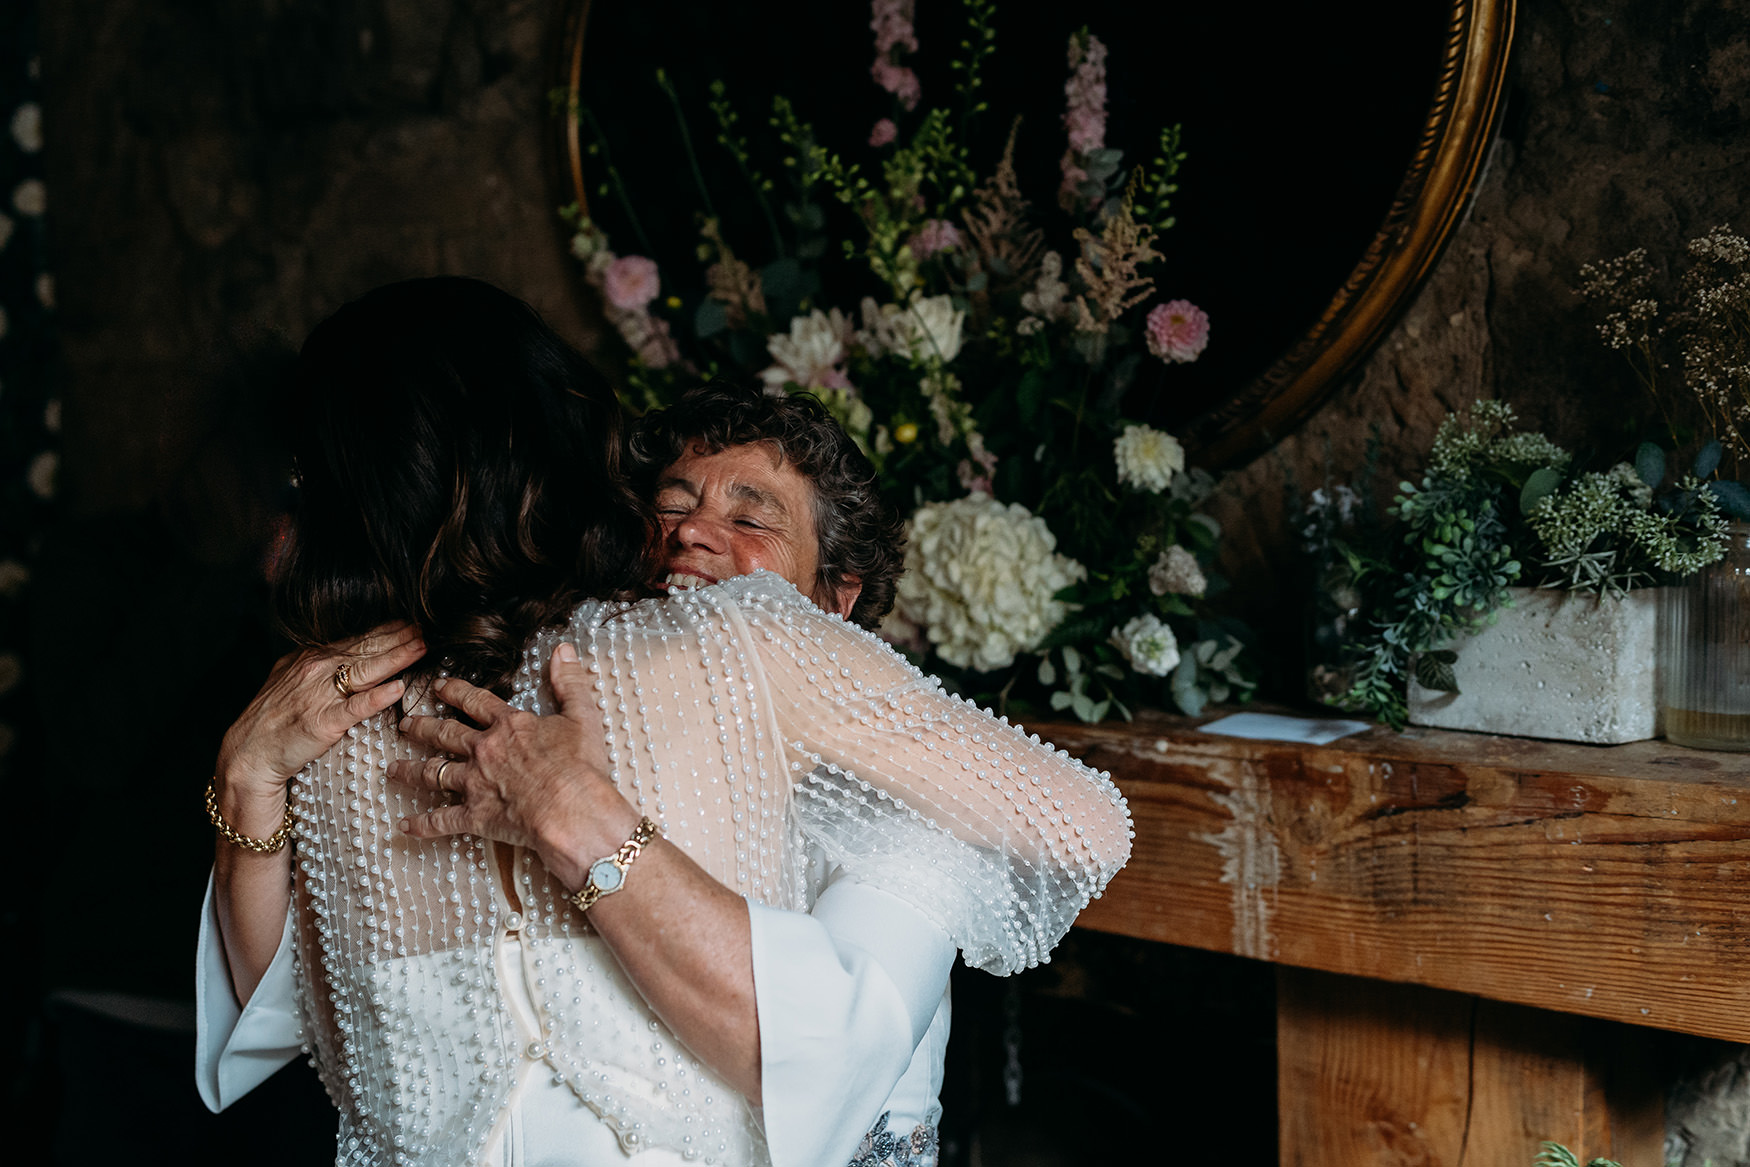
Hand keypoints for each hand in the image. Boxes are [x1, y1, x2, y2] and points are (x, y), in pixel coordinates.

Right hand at [215, 622, 425, 812]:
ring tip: (421, 648)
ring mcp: (319, 695)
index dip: (387, 630)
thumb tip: (345, 654)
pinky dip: (377, 697)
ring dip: (397, 658)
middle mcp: (316, 670)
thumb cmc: (272, 721)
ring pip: (366, 671)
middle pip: (367, 650)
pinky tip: (397, 688)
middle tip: (427, 627)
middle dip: (400, 637)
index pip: (357, 639)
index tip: (412, 621)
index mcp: (311, 658)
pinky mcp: (322, 723)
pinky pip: (355, 708)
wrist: (248, 755)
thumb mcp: (291, 680)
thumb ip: (318, 666)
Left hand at [392, 641, 630, 888]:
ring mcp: (476, 783)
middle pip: (445, 735)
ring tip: (393, 769)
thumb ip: (569, 682)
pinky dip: (422, 824)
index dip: (455, 692)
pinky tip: (405, 826)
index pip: (476, 702)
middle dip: (423, 728)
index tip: (439, 686)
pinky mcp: (475, 816)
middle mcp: (485, 750)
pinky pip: (441, 820)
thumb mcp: (582, 716)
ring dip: (410, 771)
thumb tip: (563, 651)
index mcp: (509, 726)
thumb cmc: (580, 767)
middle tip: (406, 724)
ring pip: (433, 774)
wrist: (572, 810)